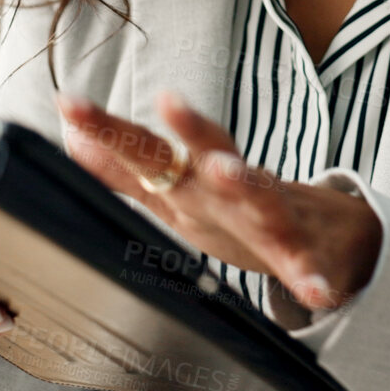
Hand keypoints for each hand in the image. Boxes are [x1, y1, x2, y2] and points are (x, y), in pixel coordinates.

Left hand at [57, 88, 382, 311]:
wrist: (320, 233)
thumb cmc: (233, 210)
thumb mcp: (174, 190)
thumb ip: (123, 169)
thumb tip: (72, 138)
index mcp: (193, 175)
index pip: (150, 145)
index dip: (109, 128)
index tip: (69, 105)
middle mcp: (229, 185)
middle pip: (209, 150)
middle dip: (189, 126)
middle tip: (168, 100)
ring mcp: (268, 213)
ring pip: (257, 194)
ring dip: (242, 180)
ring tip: (225, 169)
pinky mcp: (300, 250)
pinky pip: (304, 264)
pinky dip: (309, 275)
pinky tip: (314, 290)